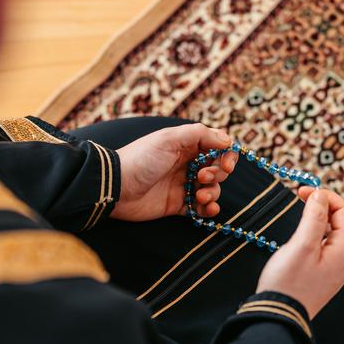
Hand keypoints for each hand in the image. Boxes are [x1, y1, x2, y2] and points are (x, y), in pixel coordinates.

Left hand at [111, 123, 238, 221]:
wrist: (115, 187)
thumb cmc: (140, 159)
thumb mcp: (169, 139)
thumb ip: (200, 134)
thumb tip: (227, 140)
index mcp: (186, 146)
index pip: (217, 147)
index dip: (227, 155)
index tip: (226, 164)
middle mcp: (187, 164)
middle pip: (218, 169)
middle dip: (217, 174)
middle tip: (202, 177)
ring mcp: (183, 185)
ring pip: (212, 189)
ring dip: (213, 193)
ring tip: (200, 196)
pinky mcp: (178, 205)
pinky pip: (201, 208)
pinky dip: (209, 209)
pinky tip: (206, 209)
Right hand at [256, 187, 343, 318]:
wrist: (279, 317)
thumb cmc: (288, 282)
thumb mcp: (301, 245)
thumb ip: (314, 217)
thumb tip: (320, 196)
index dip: (326, 196)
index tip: (302, 192)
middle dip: (335, 208)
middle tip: (311, 202)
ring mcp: (338, 270)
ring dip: (331, 221)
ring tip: (309, 216)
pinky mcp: (327, 276)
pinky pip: (335, 249)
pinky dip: (326, 235)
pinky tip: (308, 237)